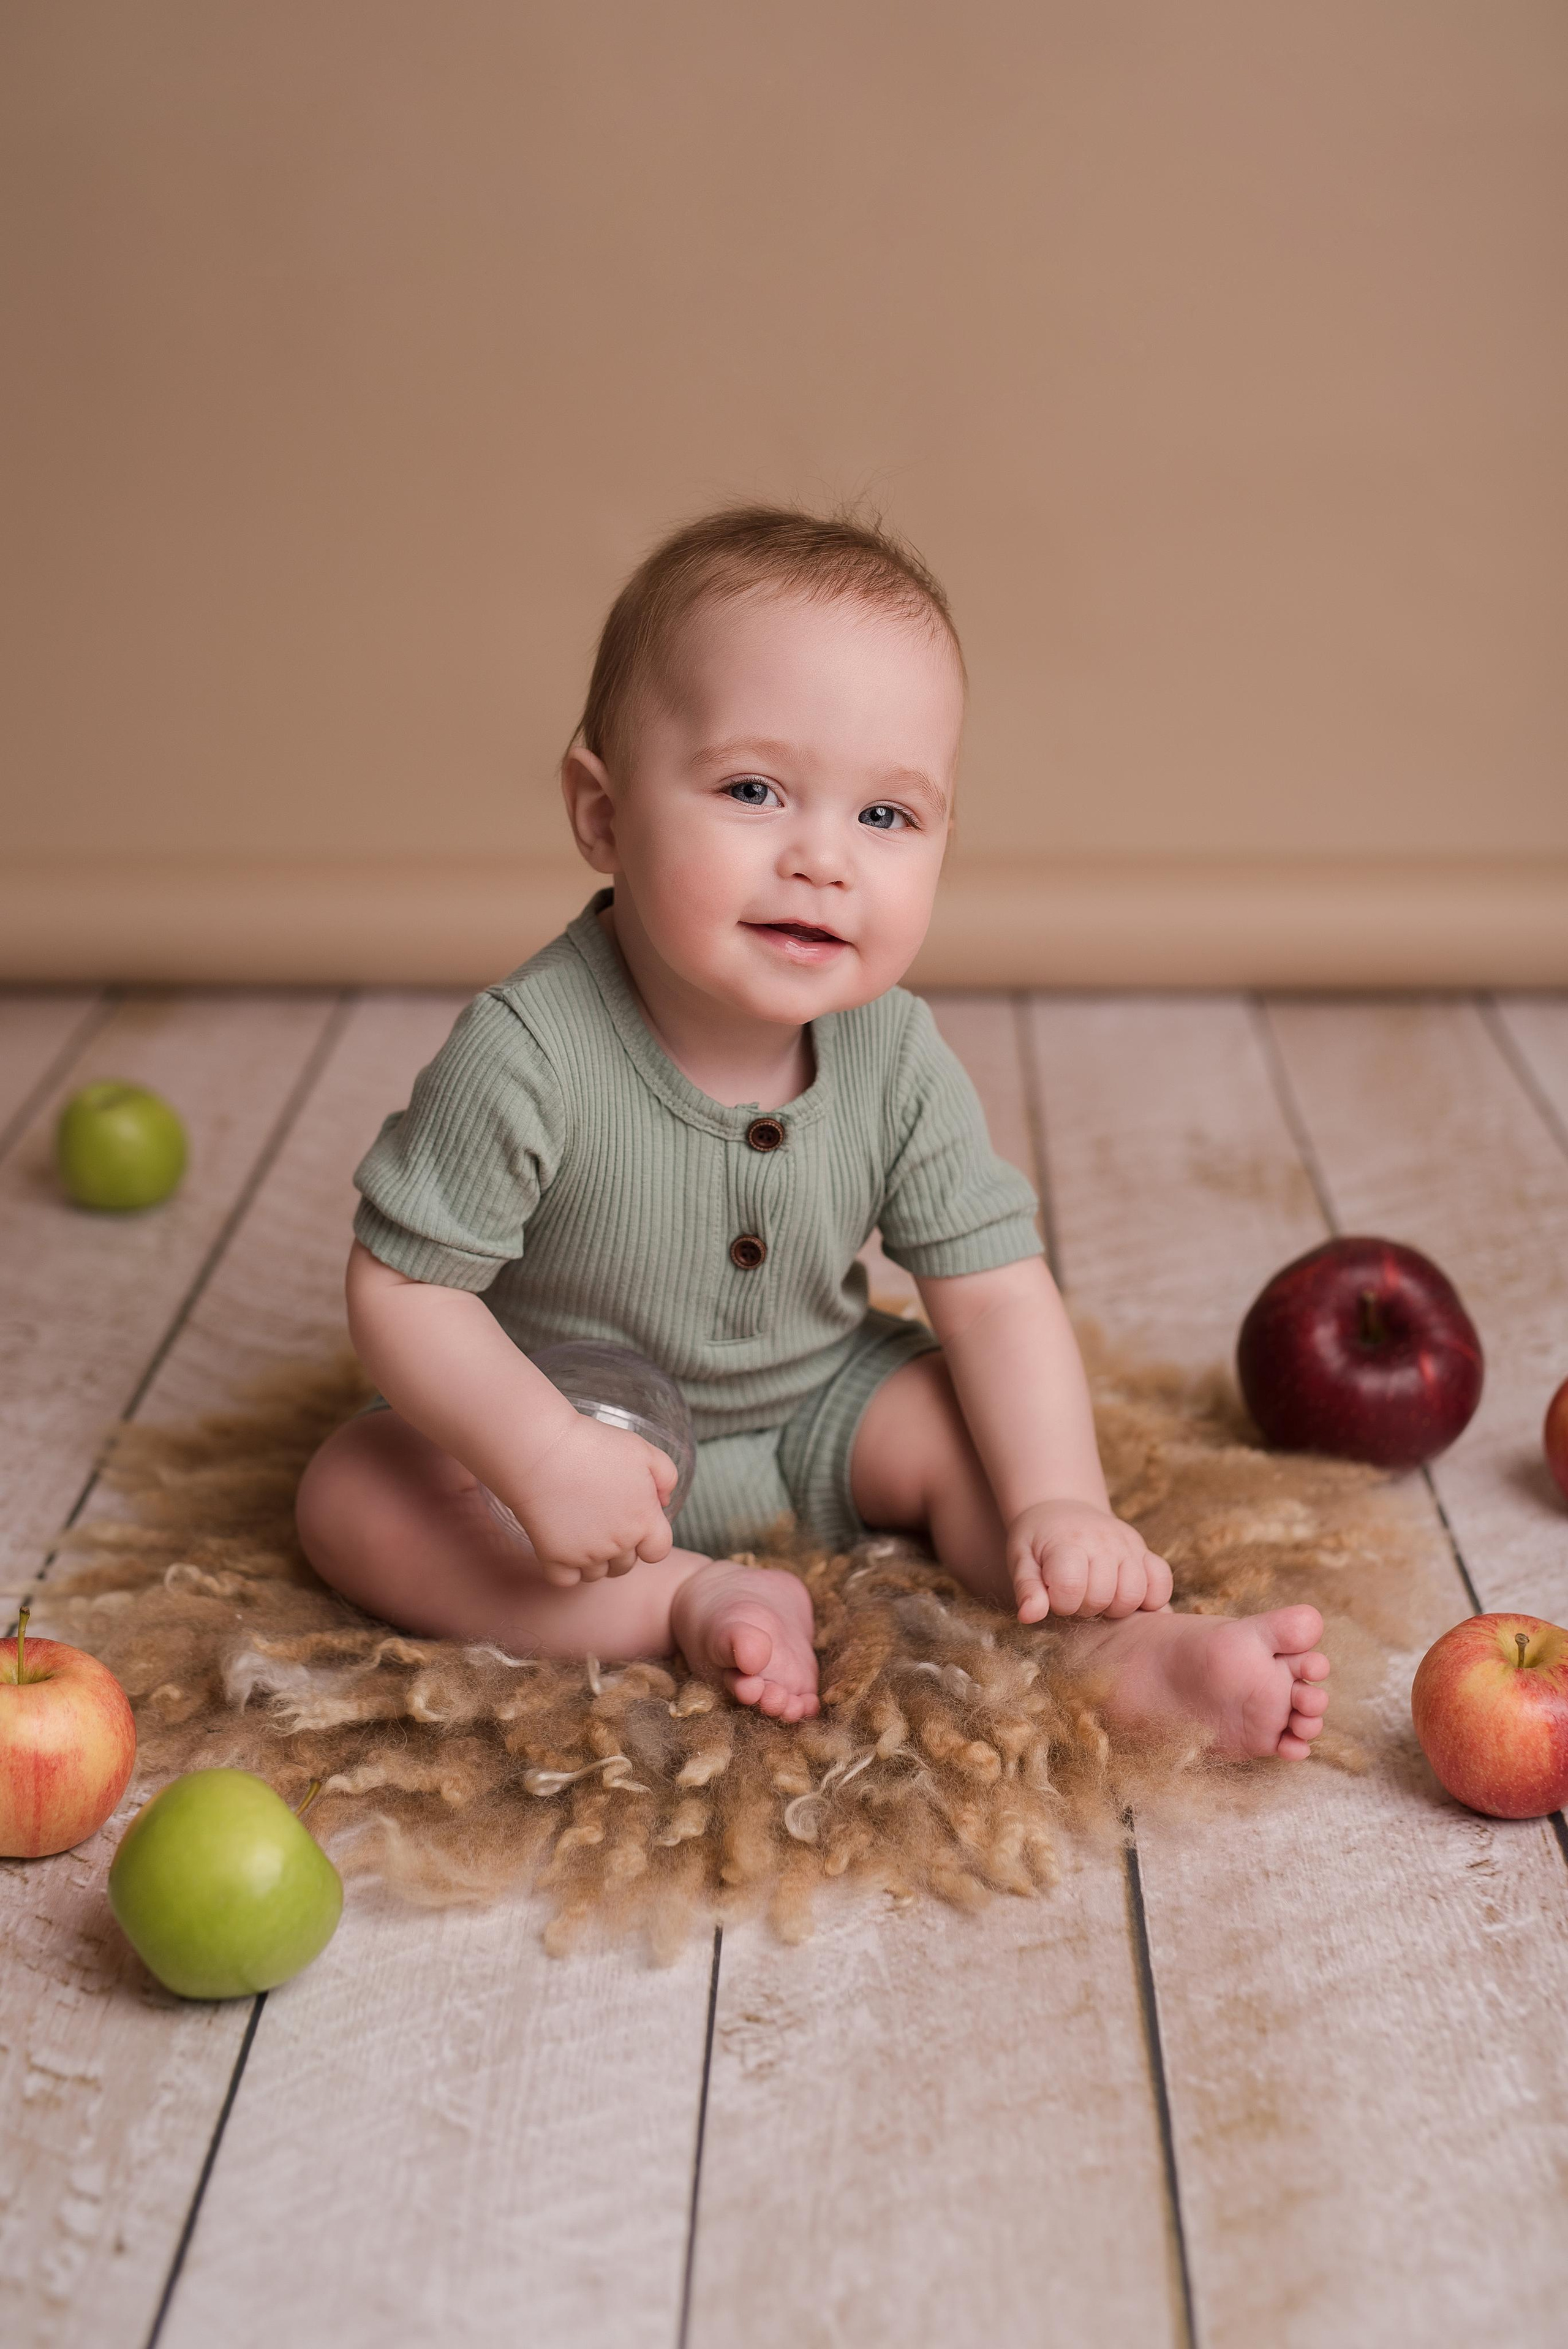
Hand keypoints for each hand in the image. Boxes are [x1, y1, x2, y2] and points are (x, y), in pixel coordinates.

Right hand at [502, 1413, 677, 1586]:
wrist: (542, 1450)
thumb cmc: (594, 1445)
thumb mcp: (643, 1450)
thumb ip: (666, 1476)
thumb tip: (664, 1501)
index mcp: (644, 1521)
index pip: (658, 1551)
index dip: (648, 1540)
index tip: (635, 1525)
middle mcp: (618, 1544)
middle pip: (626, 1565)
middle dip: (620, 1549)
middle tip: (603, 1521)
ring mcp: (586, 1555)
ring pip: (597, 1574)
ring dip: (593, 1559)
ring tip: (582, 1530)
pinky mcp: (555, 1558)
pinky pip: (567, 1580)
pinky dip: (566, 1569)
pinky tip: (562, 1545)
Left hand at [1006, 1497, 1172, 1623]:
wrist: (1060, 1509)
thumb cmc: (1037, 1542)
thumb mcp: (1021, 1561)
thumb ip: (1027, 1589)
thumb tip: (1029, 1616)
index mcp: (1067, 1542)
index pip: (1071, 1587)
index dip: (1061, 1603)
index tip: (1054, 1596)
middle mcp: (1102, 1541)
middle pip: (1104, 1596)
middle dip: (1086, 1608)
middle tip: (1075, 1597)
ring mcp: (1127, 1544)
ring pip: (1135, 1594)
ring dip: (1115, 1607)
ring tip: (1098, 1596)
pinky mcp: (1144, 1550)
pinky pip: (1163, 1581)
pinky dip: (1151, 1598)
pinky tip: (1125, 1596)